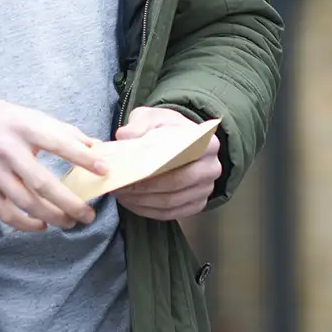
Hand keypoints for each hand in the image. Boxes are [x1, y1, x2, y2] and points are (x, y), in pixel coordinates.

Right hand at [0, 97, 106, 232]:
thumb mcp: (26, 115)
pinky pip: (6, 213)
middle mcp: (7, 149)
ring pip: (27, 203)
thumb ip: (60, 131)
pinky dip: (27, 224)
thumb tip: (95, 146)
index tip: (104, 170)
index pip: (59, 143)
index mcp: (23, 126)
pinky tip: (41, 225)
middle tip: (88, 214)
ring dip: (52, 217)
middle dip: (70, 203)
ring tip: (69, 222)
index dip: (83, 158)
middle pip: (44, 184)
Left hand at [113, 106, 221, 220]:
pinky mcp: (196, 205)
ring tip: (121, 194)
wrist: (177, 142)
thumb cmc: (165, 129)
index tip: (129, 168)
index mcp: (207, 143)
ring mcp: (205, 189)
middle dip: (144, 187)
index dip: (154, 165)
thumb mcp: (152, 118)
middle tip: (119, 186)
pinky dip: (148, 210)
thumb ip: (139, 124)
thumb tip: (125, 137)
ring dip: (142, 201)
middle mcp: (212, 168)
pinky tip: (131, 202)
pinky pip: (170, 214)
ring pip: (171, 201)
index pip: (181, 157)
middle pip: (175, 182)